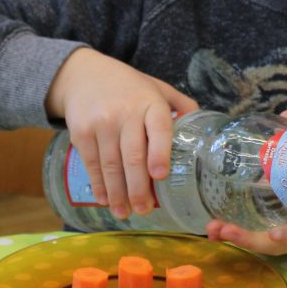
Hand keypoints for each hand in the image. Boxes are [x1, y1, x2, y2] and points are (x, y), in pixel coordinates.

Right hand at [46, 48, 197, 217]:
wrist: (84, 74)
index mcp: (151, 103)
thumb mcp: (157, 87)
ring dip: (118, 193)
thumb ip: (182, 105)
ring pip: (111, 165)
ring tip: (125, 213)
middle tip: (144, 210)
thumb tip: (205, 133)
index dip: (159, 153)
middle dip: (138, 188)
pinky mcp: (81, 132)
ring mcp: (102, 123)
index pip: (158, 129)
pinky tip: (106, 199)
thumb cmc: (129, 87)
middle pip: (132, 156)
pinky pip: (92, 164)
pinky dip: (99, 185)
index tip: (160, 175)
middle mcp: (126, 113)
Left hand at [205, 200, 286, 255]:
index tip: (275, 235)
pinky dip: (232, 235)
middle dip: (249, 239)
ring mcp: (285, 238)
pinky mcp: (271, 235)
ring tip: (213, 229)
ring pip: (260, 244)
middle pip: (274, 244)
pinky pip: (251, 238)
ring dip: (236, 238)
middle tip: (226, 230)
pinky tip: (212, 230)